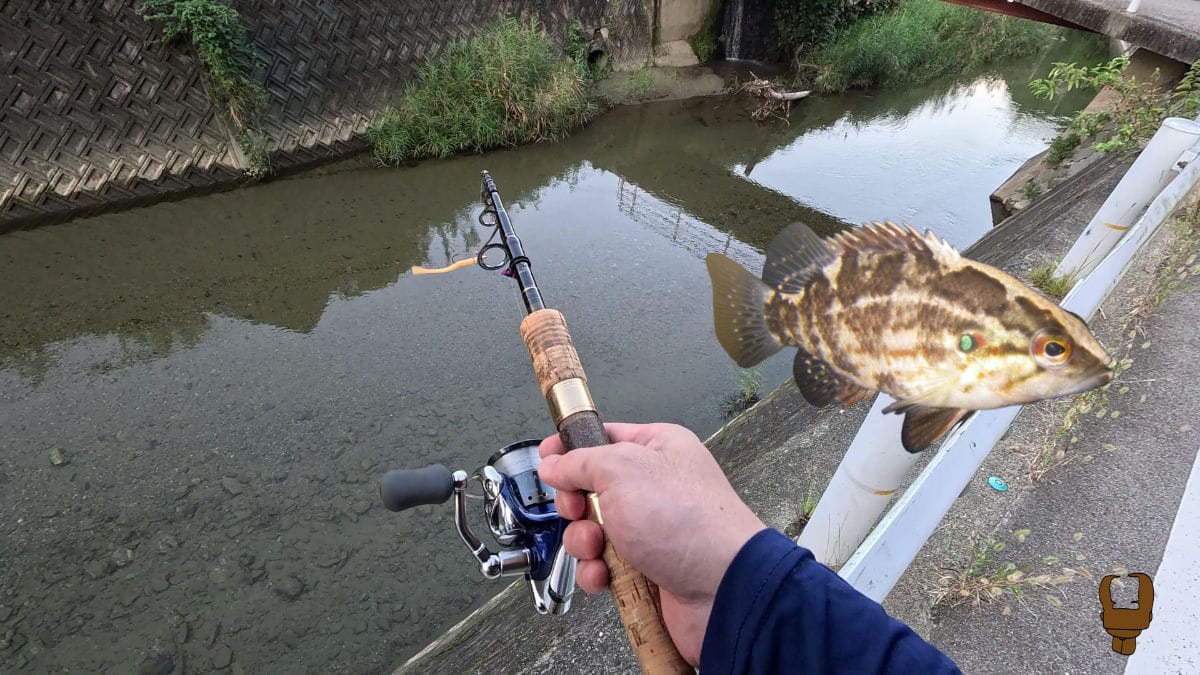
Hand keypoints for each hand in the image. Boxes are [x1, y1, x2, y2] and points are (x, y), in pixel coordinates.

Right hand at [537, 423, 765, 664]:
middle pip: (591, 487)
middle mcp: (654, 486)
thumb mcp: (623, 470)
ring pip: (592, 530)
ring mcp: (650, 529)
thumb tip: (552, 463)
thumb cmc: (683, 518)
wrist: (720, 588)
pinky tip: (605, 576)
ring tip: (598, 548)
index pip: (604, 437)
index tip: (546, 458)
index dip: (571, 447)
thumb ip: (580, 462)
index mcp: (657, 448)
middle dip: (575, 504)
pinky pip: (604, 565)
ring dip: (584, 542)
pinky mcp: (645, 567)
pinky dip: (597, 572)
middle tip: (579, 511)